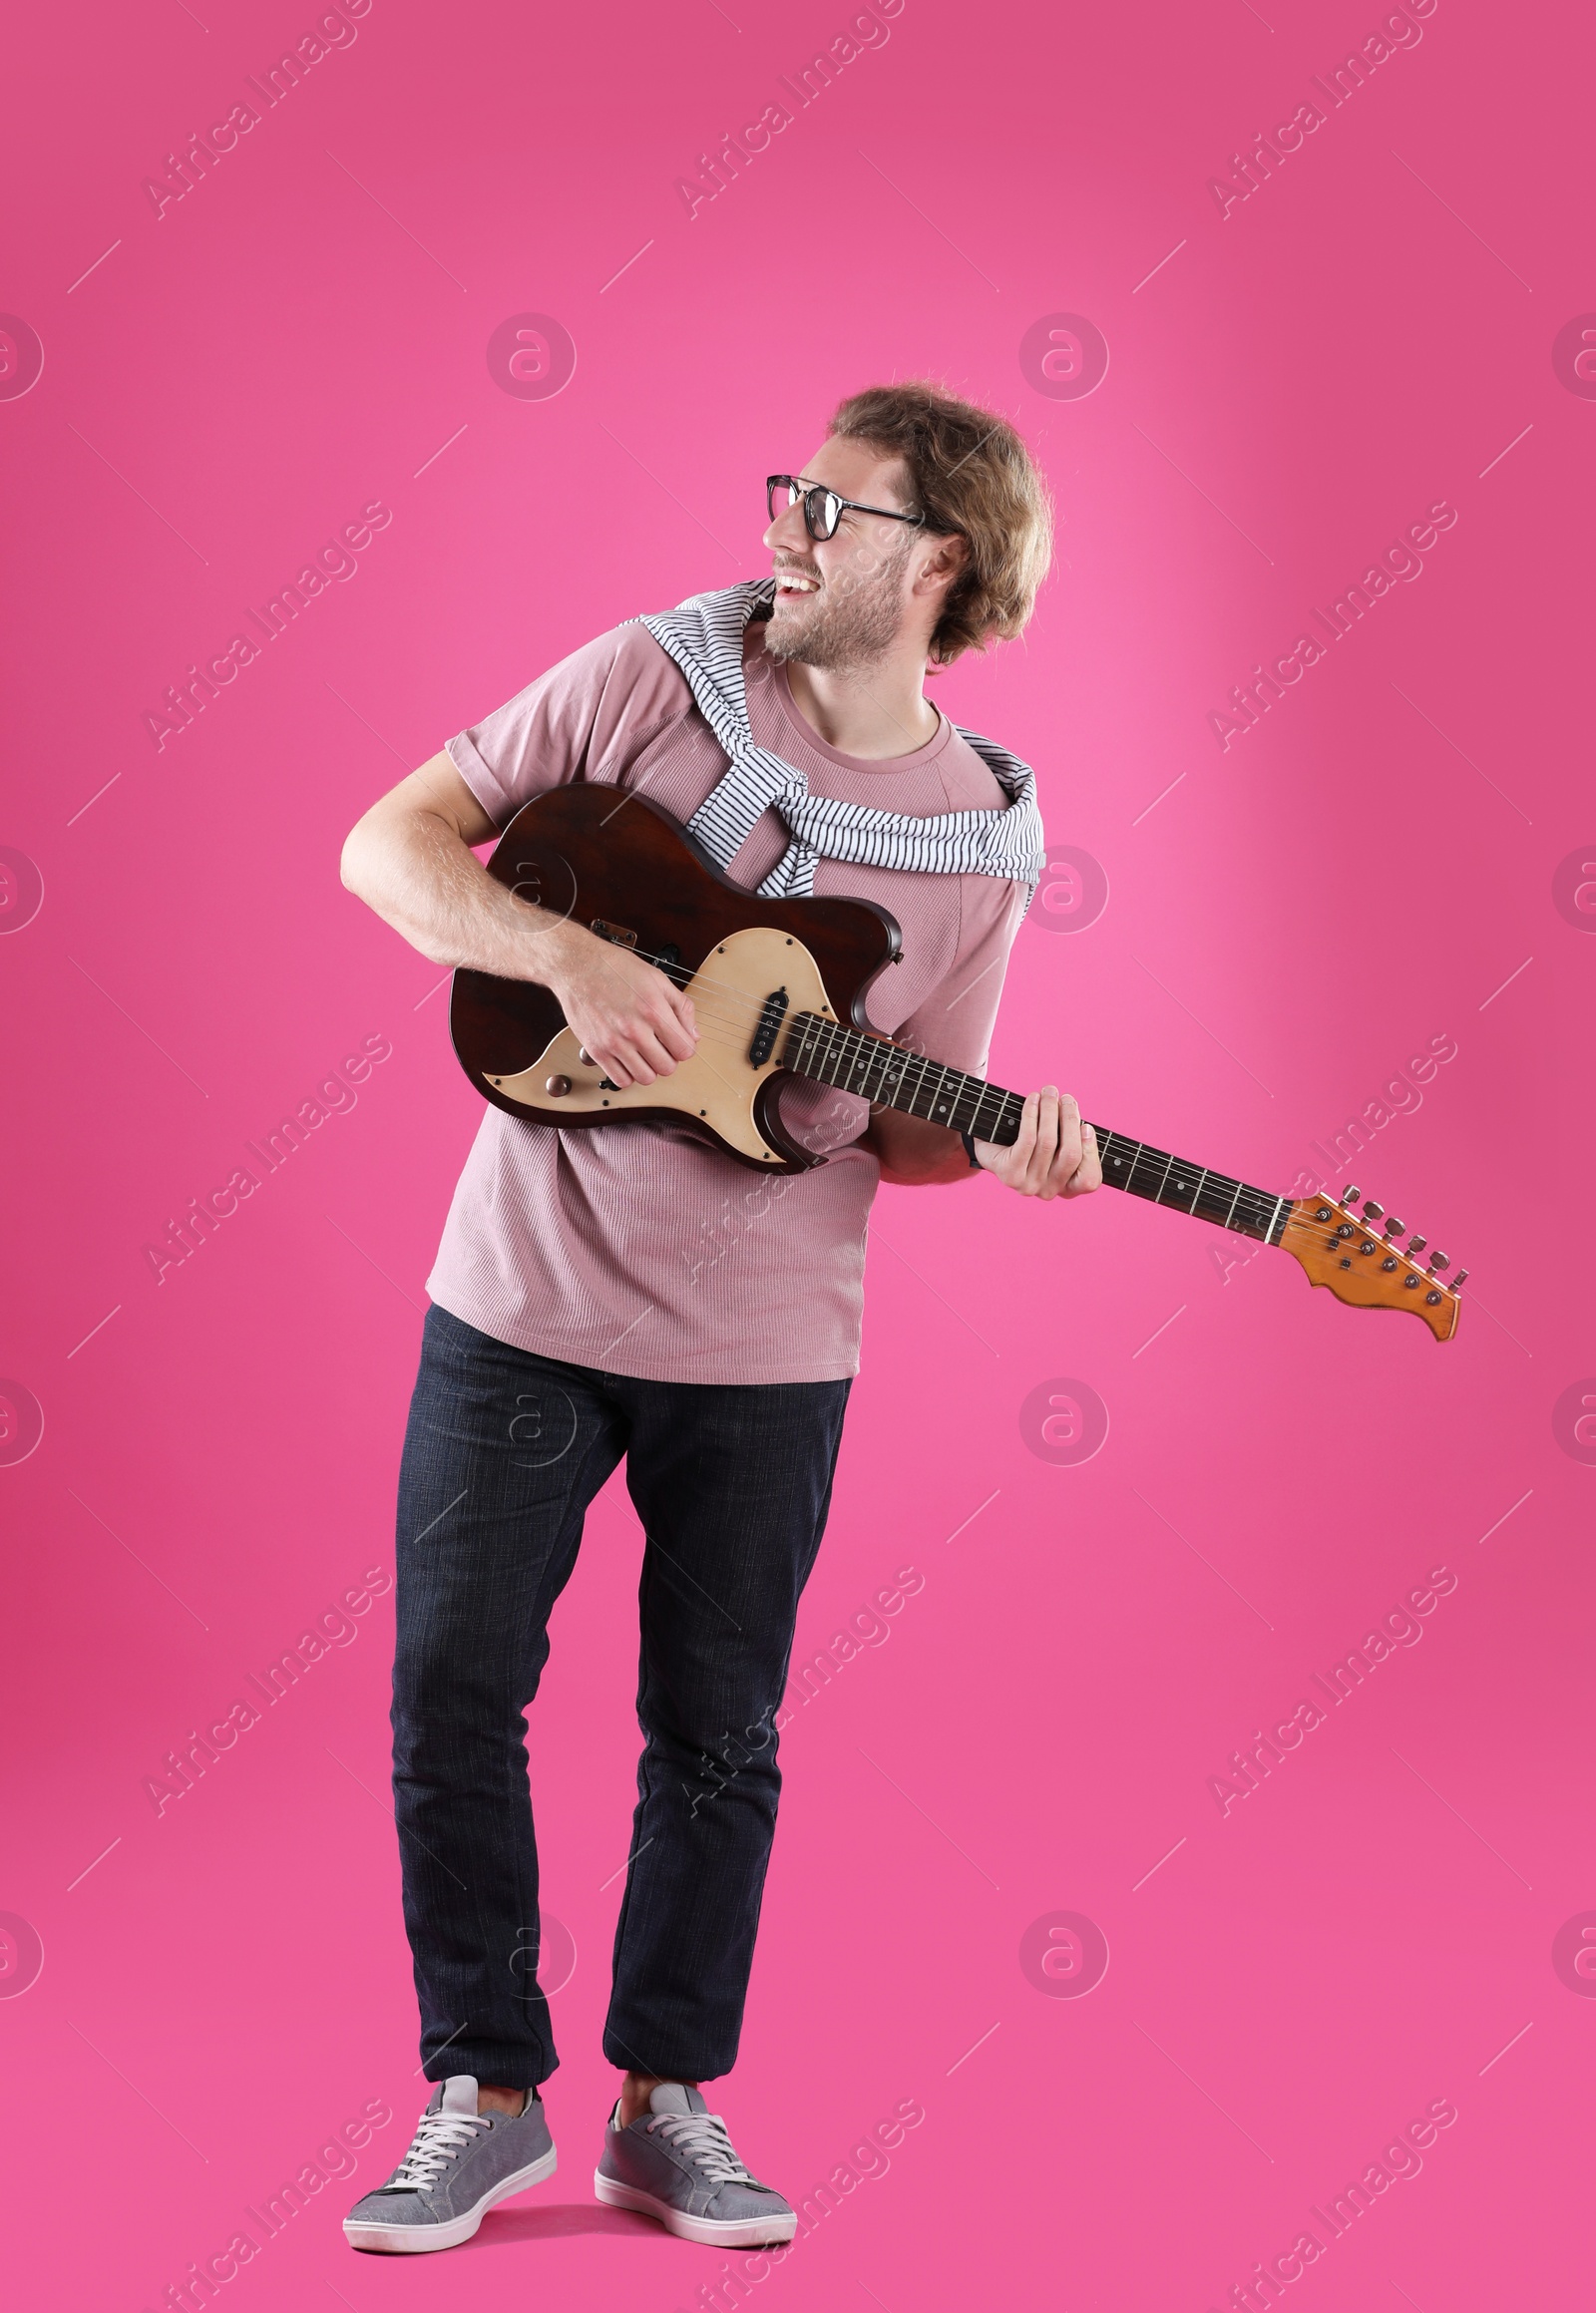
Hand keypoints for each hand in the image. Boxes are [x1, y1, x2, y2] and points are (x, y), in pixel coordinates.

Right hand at [540, 924, 696, 1089]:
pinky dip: (628, 1074)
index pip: (685, 1050)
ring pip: (646, 1078)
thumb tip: (694, 1035)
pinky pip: (621, 1080)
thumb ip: (681, 1007)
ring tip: (644, 1053)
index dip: (685, 1047)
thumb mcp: (658, 979)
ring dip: (649, 1069)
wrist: (577, 965)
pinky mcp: (596, 1050)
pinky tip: (627, 1058)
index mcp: (654, 1010)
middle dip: (668, 1058)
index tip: (678, 1041)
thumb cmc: (615, 968)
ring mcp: (613, 1042)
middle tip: (661, 1047)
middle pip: (667, 1068)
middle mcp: (634, 1029)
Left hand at [974, 1087, 1100, 1199]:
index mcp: (1065, 1189)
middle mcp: (1048, 1191)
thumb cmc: (1027, 1143)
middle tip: (1066, 1098)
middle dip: (1070, 1120)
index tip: (1086, 1126)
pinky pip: (1027, 1139)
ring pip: (1048, 1142)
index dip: (1091, 1151)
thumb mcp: (1054, 1144)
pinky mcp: (1009, 1174)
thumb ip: (1071, 1139)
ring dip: (1050, 1111)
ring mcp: (1028, 1185)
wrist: (987, 1148)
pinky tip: (1033, 1099)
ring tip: (1049, 1092)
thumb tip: (1083, 1126)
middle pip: (1071, 1155)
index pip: (1089, 1180)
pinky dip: (1032, 1115)